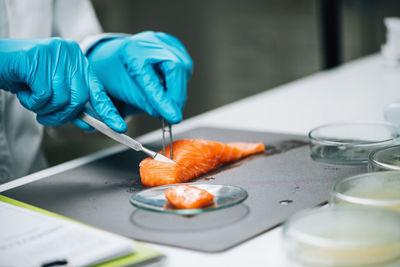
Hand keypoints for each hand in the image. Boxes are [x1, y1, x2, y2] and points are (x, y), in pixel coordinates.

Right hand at [0, 38, 126, 131]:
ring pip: (61, 100)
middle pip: (80, 99)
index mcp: (78, 60)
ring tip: (31, 98)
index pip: (97, 90)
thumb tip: (89, 124)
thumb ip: (71, 104)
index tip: (119, 127)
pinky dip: (31, 102)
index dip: (108, 111)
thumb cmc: (24, 76)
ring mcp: (55, 54)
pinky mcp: (37, 59)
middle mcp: (70, 54)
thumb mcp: (52, 91)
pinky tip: (23, 91)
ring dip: (44, 109)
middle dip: (63, 115)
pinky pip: (43, 96)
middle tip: (45, 115)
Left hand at [88, 31, 192, 123]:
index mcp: (131, 52)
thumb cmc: (119, 75)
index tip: (173, 117)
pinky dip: (180, 81)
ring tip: (169, 101)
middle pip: (175, 68)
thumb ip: (147, 103)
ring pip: (183, 67)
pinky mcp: (173, 43)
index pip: (151, 80)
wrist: (116, 57)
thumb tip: (167, 114)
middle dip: (177, 95)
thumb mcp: (126, 91)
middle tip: (174, 113)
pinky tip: (170, 87)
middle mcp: (148, 41)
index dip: (163, 101)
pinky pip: (184, 65)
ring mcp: (162, 39)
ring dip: (179, 89)